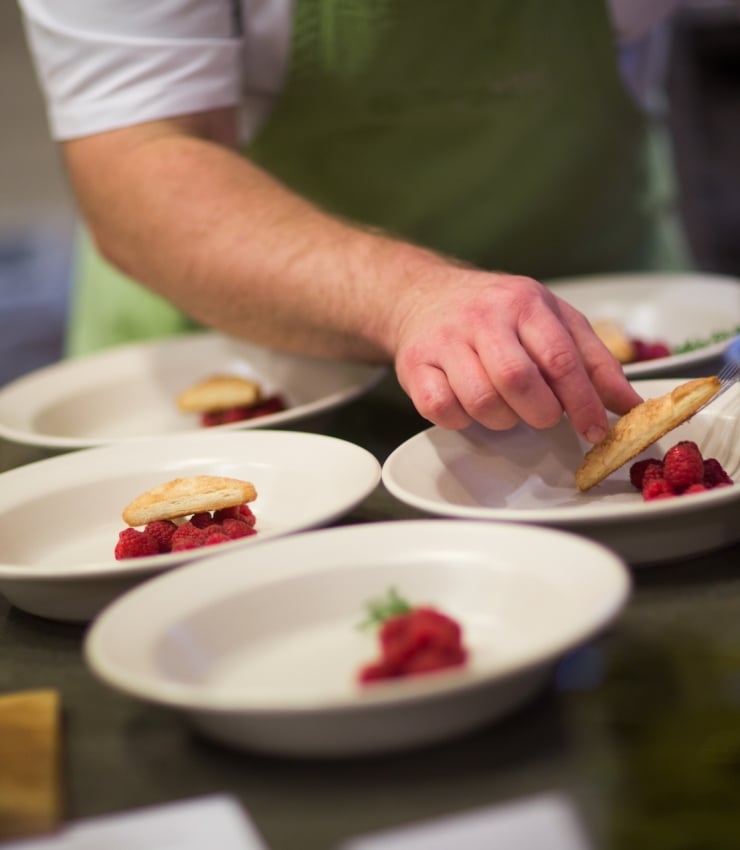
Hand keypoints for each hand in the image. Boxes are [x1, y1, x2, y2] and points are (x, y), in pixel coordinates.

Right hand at [392, 270, 641, 442]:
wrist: (426, 295)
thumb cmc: (497, 313)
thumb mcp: (553, 321)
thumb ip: (594, 362)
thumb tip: (631, 404)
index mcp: (525, 303)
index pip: (560, 358)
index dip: (582, 402)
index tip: (594, 430)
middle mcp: (483, 318)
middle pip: (517, 380)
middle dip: (540, 413)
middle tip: (544, 416)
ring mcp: (445, 341)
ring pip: (480, 401)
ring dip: (502, 420)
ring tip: (506, 408)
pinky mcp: (415, 366)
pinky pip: (442, 410)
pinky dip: (462, 421)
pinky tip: (470, 407)